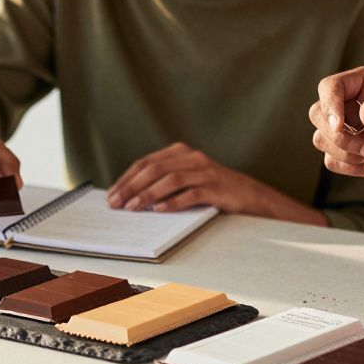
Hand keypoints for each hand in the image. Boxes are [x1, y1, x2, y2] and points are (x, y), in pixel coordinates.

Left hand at [105, 142, 321, 221]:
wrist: (252, 197)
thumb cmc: (213, 190)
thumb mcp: (187, 180)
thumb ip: (163, 182)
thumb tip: (129, 197)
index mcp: (181, 152)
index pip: (146, 162)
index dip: (126, 178)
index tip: (111, 195)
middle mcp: (192, 158)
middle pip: (154, 169)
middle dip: (132, 187)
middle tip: (117, 203)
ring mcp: (206, 171)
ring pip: (171, 179)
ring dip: (148, 194)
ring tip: (133, 208)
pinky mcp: (218, 187)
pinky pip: (192, 194)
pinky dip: (174, 202)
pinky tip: (160, 210)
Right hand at [309, 66, 363, 187]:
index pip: (330, 87)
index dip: (329, 104)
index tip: (340, 126)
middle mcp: (350, 104)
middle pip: (318, 113)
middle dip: (339, 136)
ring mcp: (346, 129)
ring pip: (321, 138)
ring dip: (346, 153)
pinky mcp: (347, 153)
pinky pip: (330, 161)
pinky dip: (349, 167)